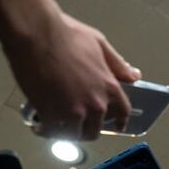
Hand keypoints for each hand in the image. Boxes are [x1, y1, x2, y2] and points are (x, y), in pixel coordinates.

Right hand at [5, 13, 140, 140]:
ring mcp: (74, 111)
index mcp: (109, 87)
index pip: (122, 113)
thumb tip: (133, 75)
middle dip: (86, 128)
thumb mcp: (99, 44)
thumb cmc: (64, 34)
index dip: (119, 121)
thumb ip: (117, 64)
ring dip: (66, 131)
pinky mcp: (52, 115)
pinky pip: (52, 132)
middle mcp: (96, 103)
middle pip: (95, 129)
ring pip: (74, 134)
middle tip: (76, 124)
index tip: (116, 126)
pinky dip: (45, 130)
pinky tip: (40, 125)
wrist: (35, 34)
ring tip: (56, 125)